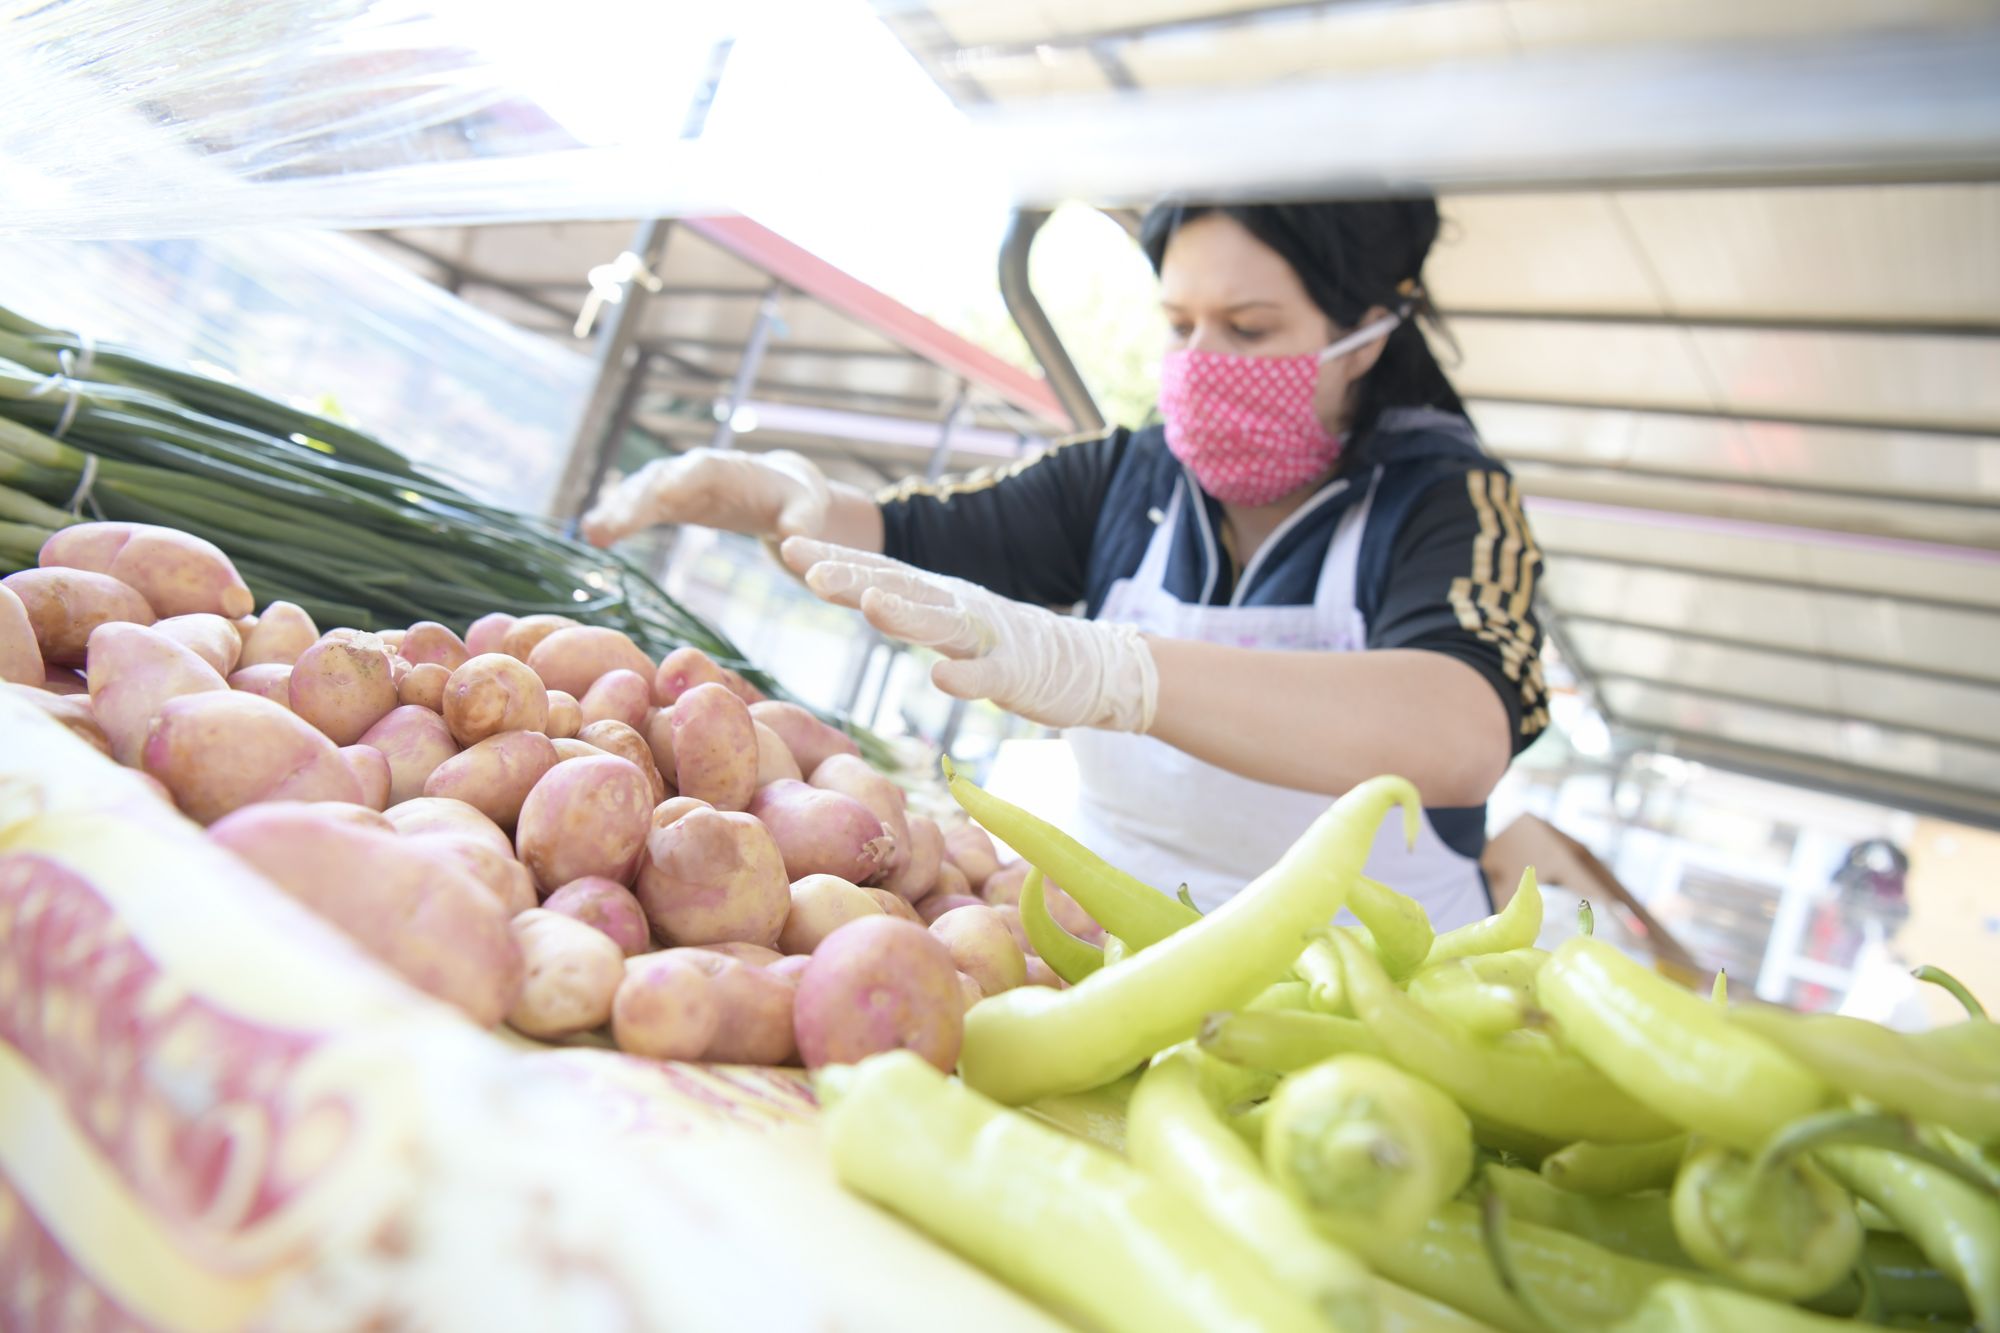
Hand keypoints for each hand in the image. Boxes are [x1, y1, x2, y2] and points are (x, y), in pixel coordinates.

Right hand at [581, 448, 830, 546]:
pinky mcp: (669, 500)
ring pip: (642, 491)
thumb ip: (801, 520)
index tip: (659, 498)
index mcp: (732, 469)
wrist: (782, 490)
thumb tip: (791, 536)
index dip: (680, 482)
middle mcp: (697, 470)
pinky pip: (639, 505)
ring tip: (592, 533)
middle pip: (661, 480)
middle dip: (636, 501)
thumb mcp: (807, 510)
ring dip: (617, 509)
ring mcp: (679, 483)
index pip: (702, 470)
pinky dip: (617, 516)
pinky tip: (592, 533)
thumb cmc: (797, 501)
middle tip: (608, 526)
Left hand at [780, 538, 1157, 732]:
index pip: (879, 572)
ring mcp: (989, 640)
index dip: (834, 559)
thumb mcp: (952, 623)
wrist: (1088, 665)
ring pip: (942, 625)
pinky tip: (941, 679)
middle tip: (807, 567)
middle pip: (900, 589)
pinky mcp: (1017, 675)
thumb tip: (860, 591)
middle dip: (854, 578)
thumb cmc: (1009, 647)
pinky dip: (966, 679)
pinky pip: (989, 678)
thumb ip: (912, 609)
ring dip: (906, 615)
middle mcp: (959, 608)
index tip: (786, 544)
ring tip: (871, 606)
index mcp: (938, 595)